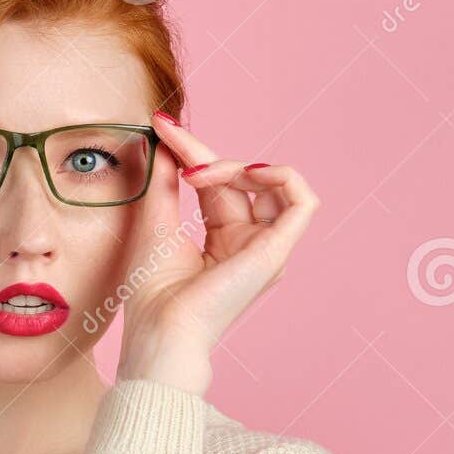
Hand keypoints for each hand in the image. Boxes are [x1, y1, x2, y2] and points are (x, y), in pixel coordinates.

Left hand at [114, 110, 321, 393]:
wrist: (161, 329)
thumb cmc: (151, 293)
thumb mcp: (155, 222)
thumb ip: (164, 180)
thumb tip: (164, 140)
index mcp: (222, 241)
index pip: (217, 184)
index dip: (192, 150)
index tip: (159, 124)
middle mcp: (249, 244)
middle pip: (241, 180)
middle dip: (205, 154)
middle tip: (171, 142)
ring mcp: (265, 248)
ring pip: (271, 185)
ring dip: (235, 166)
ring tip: (200, 174)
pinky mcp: (277, 251)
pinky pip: (302, 201)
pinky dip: (280, 176)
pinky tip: (246, 171)